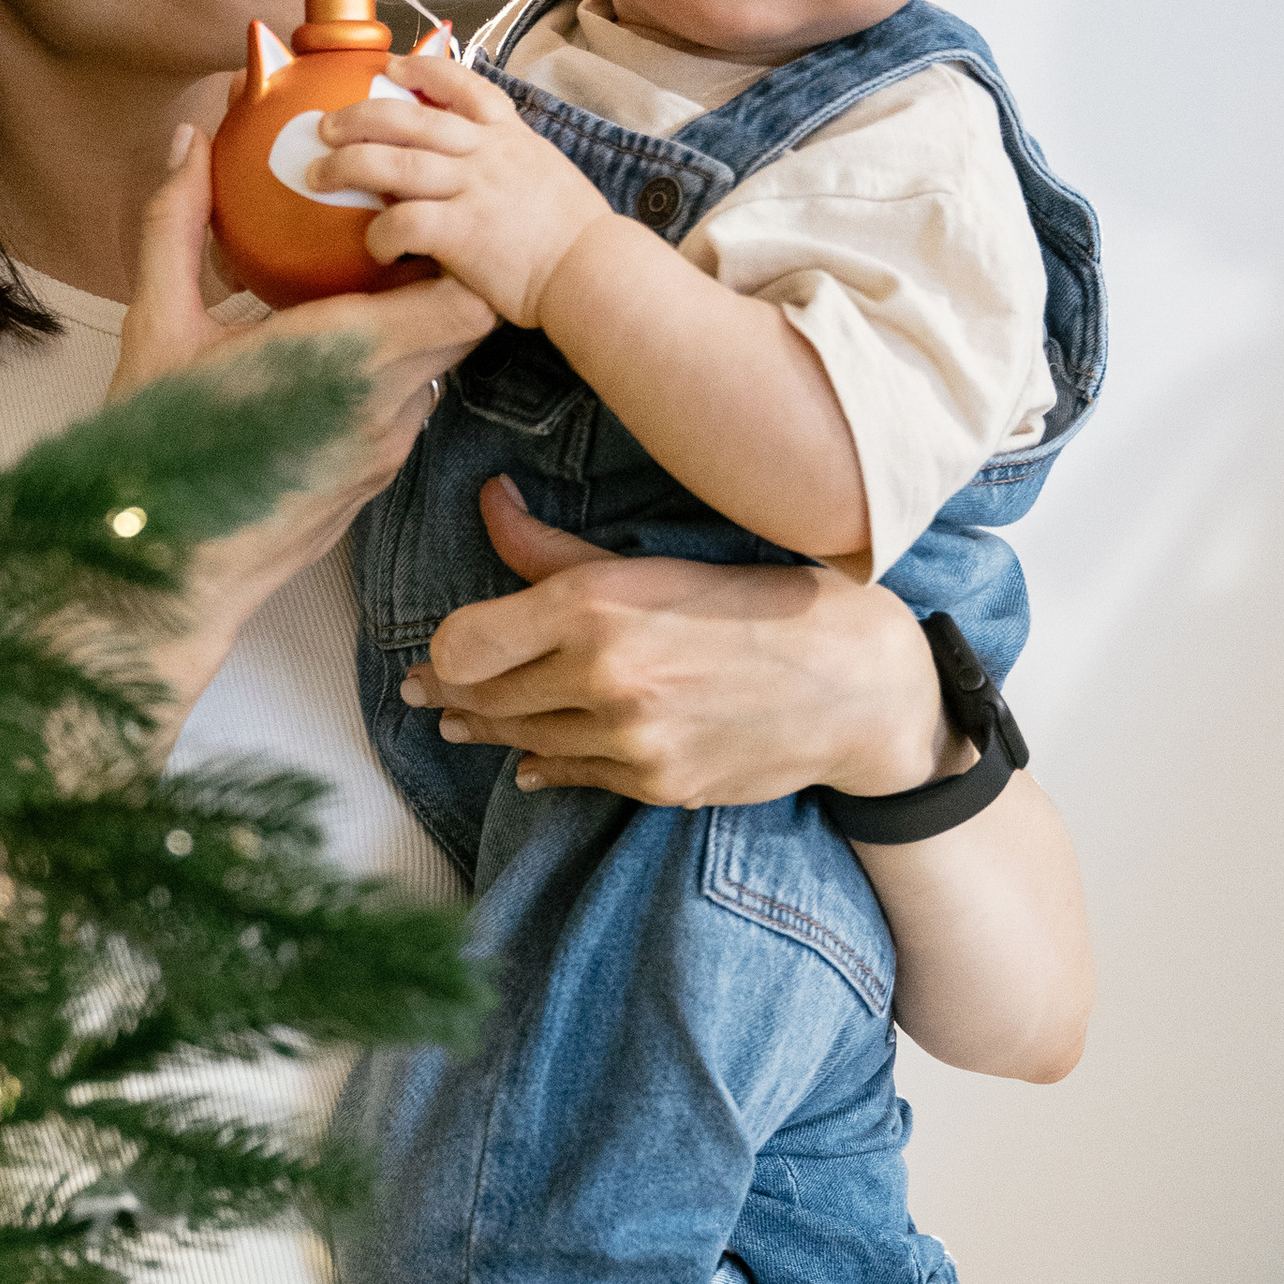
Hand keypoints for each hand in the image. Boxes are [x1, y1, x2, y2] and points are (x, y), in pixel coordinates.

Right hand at [106, 121, 492, 724]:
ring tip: (357, 297)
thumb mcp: (156, 327)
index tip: (412, 221)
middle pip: (463, 328)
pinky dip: (390, 379)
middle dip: (439, 279)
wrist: (164, 568)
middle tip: (387, 242)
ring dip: (413, 333)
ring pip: (438, 371)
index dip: (455, 254)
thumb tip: (189, 144)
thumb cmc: (155, 451)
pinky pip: (408, 411)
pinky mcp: (375, 481)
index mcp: (345, 357)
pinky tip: (331, 364)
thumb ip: (176, 227)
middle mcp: (385, 407)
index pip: (462, 298)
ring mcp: (386, 450)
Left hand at [307, 54, 611, 330]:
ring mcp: (473, 189)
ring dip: (346, 165)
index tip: (389, 67)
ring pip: (393, 162)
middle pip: (408, 119)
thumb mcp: (546, 175)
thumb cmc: (574, 236)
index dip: (421, 71)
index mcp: (509, 136)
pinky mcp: (462, 232)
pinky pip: (403, 221)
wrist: (594, 271)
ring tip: (316, 174)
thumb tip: (478, 166)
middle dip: (358, 116)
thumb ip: (510, 162)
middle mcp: (487, 153)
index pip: (462, 85)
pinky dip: (379, 234)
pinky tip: (373, 248)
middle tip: (324, 125)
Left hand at [405, 475, 951, 805]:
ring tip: (459, 724)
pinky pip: (571, 777)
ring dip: (486, 733)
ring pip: (522, 741)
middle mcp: (604, 675)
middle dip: (447, 696)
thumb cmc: (764, 603)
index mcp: (596, 605)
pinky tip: (526, 763)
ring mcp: (630, 739)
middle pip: (483, 698)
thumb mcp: (660, 561)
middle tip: (422, 694)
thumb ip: (558, 549)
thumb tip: (488, 499)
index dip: (442, 653)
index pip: (465, 644)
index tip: (434, 655)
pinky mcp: (656, 784)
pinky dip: (542, 767)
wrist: (861, 686)